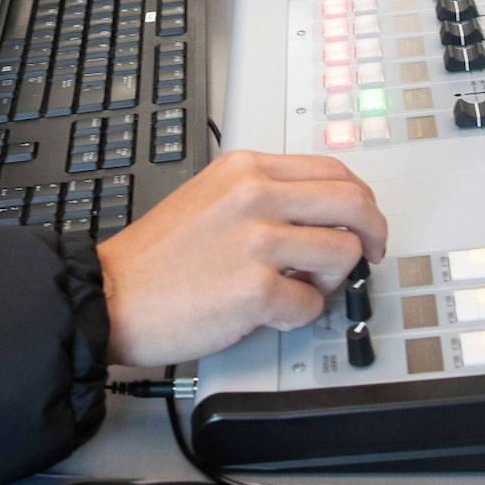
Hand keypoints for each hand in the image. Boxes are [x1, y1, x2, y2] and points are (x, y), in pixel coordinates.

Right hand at [98, 148, 387, 367]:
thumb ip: (263, 194)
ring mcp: (256, 241)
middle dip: (373, 233)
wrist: (111, 295)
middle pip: (353, 203)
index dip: (360, 199)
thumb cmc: (156, 257)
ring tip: (301, 288)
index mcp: (245, 169)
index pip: (333, 170)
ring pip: (343, 252)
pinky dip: (299, 315)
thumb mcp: (211, 196)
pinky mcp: (255, 289)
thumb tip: (319, 213)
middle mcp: (254, 195)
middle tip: (369, 255)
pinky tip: (271, 312)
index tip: (362, 221)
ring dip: (333, 279)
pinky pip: (312, 304)